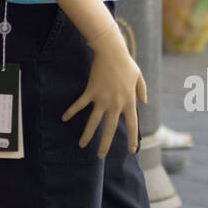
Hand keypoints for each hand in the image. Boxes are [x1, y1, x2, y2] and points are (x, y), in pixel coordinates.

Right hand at [61, 22, 147, 157]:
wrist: (111, 52)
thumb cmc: (126, 64)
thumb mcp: (139, 77)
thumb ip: (142, 91)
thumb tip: (144, 102)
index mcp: (129, 102)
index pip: (132, 125)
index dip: (132, 139)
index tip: (132, 151)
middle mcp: (115, 104)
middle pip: (110, 129)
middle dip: (105, 144)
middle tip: (100, 156)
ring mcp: (102, 99)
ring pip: (93, 122)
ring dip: (87, 135)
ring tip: (82, 145)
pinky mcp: (91, 92)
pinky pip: (80, 104)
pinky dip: (71, 111)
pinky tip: (64, 118)